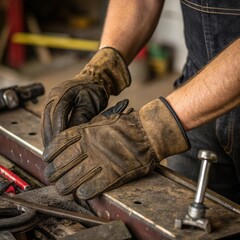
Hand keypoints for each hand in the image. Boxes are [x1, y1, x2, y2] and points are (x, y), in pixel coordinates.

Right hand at [41, 47, 130, 146]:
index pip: (57, 113)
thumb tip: (71, 135)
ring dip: (48, 136)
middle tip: (53, 153)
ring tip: (52, 151)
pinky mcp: (52, 104)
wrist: (93, 80)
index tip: (60, 145)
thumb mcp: (91, 104)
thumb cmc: (94, 91)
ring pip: (45, 120)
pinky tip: (53, 142)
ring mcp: (50, 99)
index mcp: (63, 92)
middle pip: (47, 118)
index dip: (58, 130)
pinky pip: (48, 120)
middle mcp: (53, 95)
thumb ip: (81, 117)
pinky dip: (50, 131)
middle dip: (50, 136)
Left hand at [43, 98, 189, 199]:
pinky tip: (82, 192)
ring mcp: (98, 163)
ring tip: (66, 188)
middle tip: (56, 178)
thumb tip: (69, 142)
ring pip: (69, 183)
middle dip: (54, 175)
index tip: (48, 161)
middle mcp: (86, 149)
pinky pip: (89, 190)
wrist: (145, 133)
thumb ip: (83, 132)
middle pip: (58, 168)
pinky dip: (83, 193)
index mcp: (83, 133)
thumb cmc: (124, 127)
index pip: (55, 147)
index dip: (49, 156)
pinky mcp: (111, 176)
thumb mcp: (99, 122)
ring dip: (65, 187)